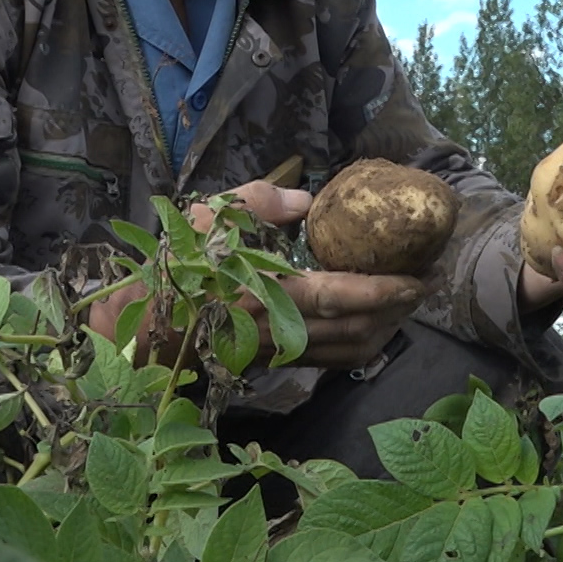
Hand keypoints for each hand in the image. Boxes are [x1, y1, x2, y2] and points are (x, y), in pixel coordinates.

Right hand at [87, 179, 421, 369]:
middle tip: (422, 286)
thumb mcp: (210, 216)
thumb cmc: (175, 267)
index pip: (340, 294)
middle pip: (355, 329)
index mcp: (266, 291)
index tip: (417, 277)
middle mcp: (279, 329)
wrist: (140, 327)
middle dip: (397, 311)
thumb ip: (261, 201)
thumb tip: (307, 200)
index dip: (385, 290)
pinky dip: (356, 348)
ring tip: (403, 305)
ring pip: (346, 351)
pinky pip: (327, 361)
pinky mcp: (271, 361)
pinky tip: (369, 328)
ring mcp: (277, 352)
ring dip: (383, 331)